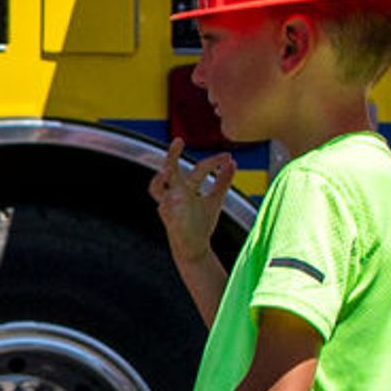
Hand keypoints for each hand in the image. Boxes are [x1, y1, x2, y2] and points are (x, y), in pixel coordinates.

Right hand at [150, 141, 235, 264]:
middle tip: (178, 141)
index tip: (228, 157)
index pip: (199, 168)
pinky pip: (165, 212)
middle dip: (172, 155)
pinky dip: (169, 206)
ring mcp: (170, 207)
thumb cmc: (201, 224)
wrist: (194, 249)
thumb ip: (223, 181)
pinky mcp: (170, 222)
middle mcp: (175, 194)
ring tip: (166, 171)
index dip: (214, 161)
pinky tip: (176, 199)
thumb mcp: (215, 200)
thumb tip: (233, 162)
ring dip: (161, 180)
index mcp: (187, 187)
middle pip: (170, 170)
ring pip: (158, 189)